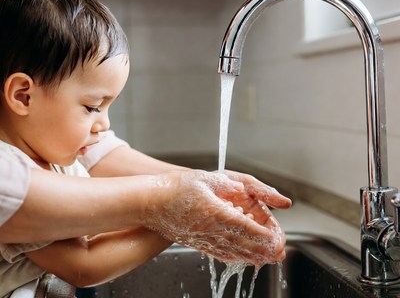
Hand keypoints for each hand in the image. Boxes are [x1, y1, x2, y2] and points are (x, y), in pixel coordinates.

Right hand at [143, 170, 290, 266]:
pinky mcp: (195, 242)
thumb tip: (242, 189)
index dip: (263, 235)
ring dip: (250, 256)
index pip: (246, 227)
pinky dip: (232, 257)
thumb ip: (226, 185)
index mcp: (216, 212)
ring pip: (231, 251)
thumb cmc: (175, 188)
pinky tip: (238, 258)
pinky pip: (217, 253)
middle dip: (263, 250)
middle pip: (242, 243)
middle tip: (278, 253)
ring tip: (265, 260)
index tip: (276, 239)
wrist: (150, 202)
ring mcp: (202, 238)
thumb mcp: (204, 179)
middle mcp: (210, 229)